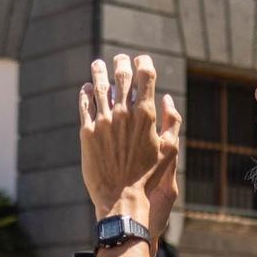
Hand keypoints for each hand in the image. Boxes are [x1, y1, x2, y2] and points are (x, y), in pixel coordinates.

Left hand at [78, 52, 181, 237]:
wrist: (121, 197)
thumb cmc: (148, 176)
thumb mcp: (169, 149)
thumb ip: (172, 122)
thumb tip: (167, 99)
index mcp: (146, 115)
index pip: (146, 75)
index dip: (144, 62)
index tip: (141, 60)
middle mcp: (124, 114)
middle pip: (122, 76)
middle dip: (122, 63)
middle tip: (120, 59)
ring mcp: (103, 121)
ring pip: (99, 87)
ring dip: (99, 72)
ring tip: (98, 65)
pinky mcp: (87, 132)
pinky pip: (84, 105)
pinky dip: (85, 93)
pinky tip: (86, 89)